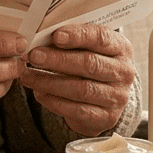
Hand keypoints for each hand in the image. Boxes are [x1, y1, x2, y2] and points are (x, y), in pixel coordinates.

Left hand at [20, 24, 135, 134]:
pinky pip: (78, 110)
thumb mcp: (88, 47)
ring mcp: (117, 97)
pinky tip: (39, 94)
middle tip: (33, 56)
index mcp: (121, 47)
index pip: (100, 38)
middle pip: (89, 64)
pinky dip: (55, 102)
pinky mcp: (107, 117)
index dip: (77, 36)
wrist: (105, 97)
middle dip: (58, 60)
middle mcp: (123, 72)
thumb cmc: (90, 62)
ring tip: (28, 76)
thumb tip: (39, 37)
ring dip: (50, 82)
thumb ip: (71, 40)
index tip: (55, 36)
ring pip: (81, 89)